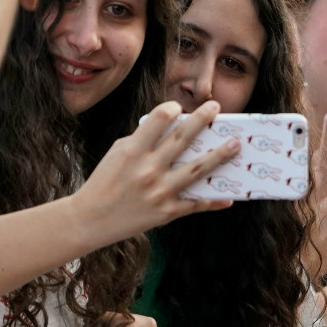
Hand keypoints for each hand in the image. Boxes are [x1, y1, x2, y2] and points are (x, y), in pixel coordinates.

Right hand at [77, 100, 240, 238]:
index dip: (172, 108)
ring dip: (220, 155)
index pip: (158, 119)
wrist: (90, 219)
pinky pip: (195, 204)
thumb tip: (173, 129)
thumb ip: (144, 140)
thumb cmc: (105, 181)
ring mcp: (159, 191)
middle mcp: (148, 170)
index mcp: (132, 151)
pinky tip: (229, 197)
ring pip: (197, 169)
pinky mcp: (167, 212)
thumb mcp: (118, 154)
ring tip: (236, 144)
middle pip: (182, 139)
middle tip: (216, 107)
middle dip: (202, 120)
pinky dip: (213, 201)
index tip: (180, 106)